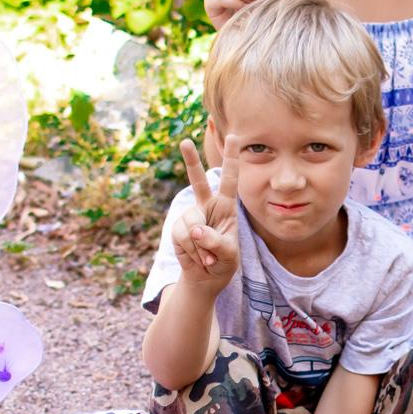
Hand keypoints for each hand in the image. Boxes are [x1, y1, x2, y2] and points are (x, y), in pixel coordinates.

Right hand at [172, 136, 240, 290]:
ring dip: (201, 246)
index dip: (231, 159)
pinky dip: (192, 251)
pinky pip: (183, 236)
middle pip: (197, 180)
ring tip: (207, 256)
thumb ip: (216, 242)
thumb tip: (196, 230)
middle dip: (190, 161)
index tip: (234, 136)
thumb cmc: (223, 262)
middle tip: (184, 142)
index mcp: (226, 207)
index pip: (230, 179)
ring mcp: (191, 216)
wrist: (206, 277)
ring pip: (192, 223)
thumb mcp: (228, 254)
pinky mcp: (178, 228)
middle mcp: (207, 206)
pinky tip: (198, 258)